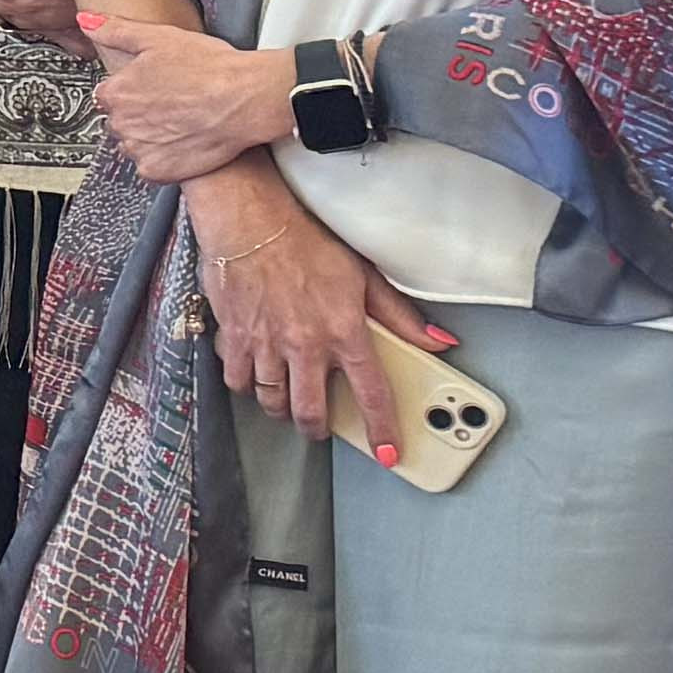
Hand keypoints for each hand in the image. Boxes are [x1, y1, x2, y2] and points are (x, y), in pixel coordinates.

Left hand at [83, 12, 298, 185]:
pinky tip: (183, 142)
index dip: (130, 91)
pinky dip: (163, 159)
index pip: (107, 95)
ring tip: (180, 122)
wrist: (247, 100)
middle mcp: (122, 123)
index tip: (149, 89)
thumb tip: (87, 21)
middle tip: (170, 105)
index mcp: (116, 92)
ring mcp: (139, 149)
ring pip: (133, 144)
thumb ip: (115, 30)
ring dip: (149, 137)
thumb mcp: (158, 37)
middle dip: (138, 114)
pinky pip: (150, 167)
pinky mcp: (158, 171)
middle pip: (119, 120)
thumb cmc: (211, 68)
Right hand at [190, 162, 453, 440]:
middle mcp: (305, 344)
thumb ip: (401, 316)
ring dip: (281, 408)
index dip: (382, 429)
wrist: (249, 220)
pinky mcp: (232, 336)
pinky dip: (246, 385)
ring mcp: (265, 343)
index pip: (371, 393)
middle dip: (317, 427)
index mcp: (344, 331)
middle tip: (320, 425)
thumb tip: (439, 341)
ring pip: (272, 400)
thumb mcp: (364, 276)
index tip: (389, 452)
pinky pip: (237, 379)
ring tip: (286, 402)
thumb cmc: (304, 241)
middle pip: (310, 411)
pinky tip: (254, 376)